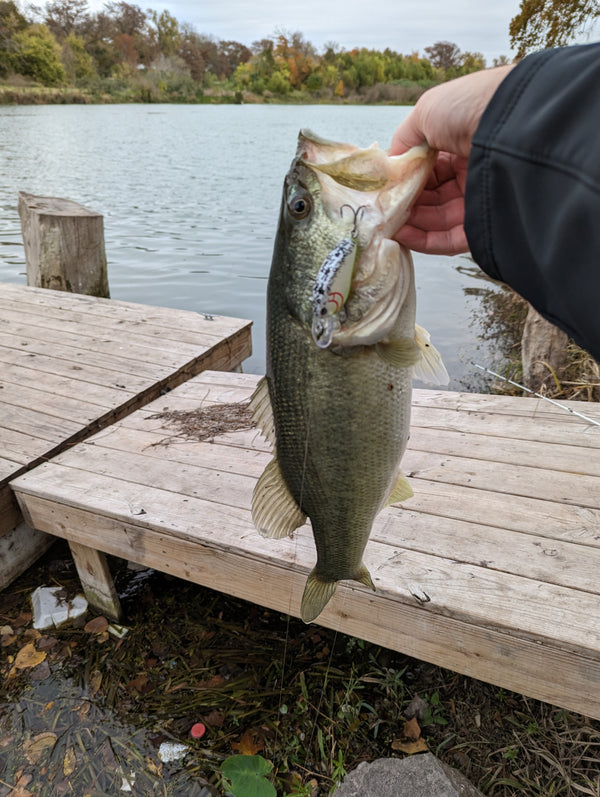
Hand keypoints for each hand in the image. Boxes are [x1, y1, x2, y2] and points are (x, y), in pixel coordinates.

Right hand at [390, 65, 513, 254]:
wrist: (511, 118)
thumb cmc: (468, 107)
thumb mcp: (426, 113)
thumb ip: (404, 141)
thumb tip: (389, 167)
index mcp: (460, 144)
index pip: (427, 171)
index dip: (404, 182)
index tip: (383, 192)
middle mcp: (471, 170)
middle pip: (431, 198)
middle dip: (405, 206)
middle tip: (381, 212)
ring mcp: (479, 197)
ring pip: (438, 220)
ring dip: (410, 225)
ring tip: (387, 225)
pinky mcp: (486, 221)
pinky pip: (452, 238)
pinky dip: (425, 240)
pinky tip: (404, 236)